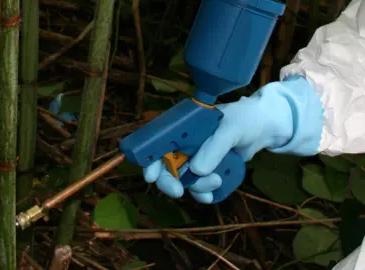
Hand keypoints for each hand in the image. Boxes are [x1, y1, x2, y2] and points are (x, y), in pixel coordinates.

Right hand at [143, 75, 323, 202]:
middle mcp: (185, 144)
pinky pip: (199, 187)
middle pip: (165, 167)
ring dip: (195, 186)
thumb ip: (215, 146)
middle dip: (169, 181)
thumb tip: (197, 170)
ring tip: (217, 180)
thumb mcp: (231, 128)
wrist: (266, 128)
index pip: (158, 144)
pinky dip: (203, 193)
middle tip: (178, 191)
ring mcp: (196, 159)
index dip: (150, 160)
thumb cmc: (245, 119)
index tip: (151, 176)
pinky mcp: (208, 171)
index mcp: (183, 128)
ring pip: (183, 180)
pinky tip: (212, 195)